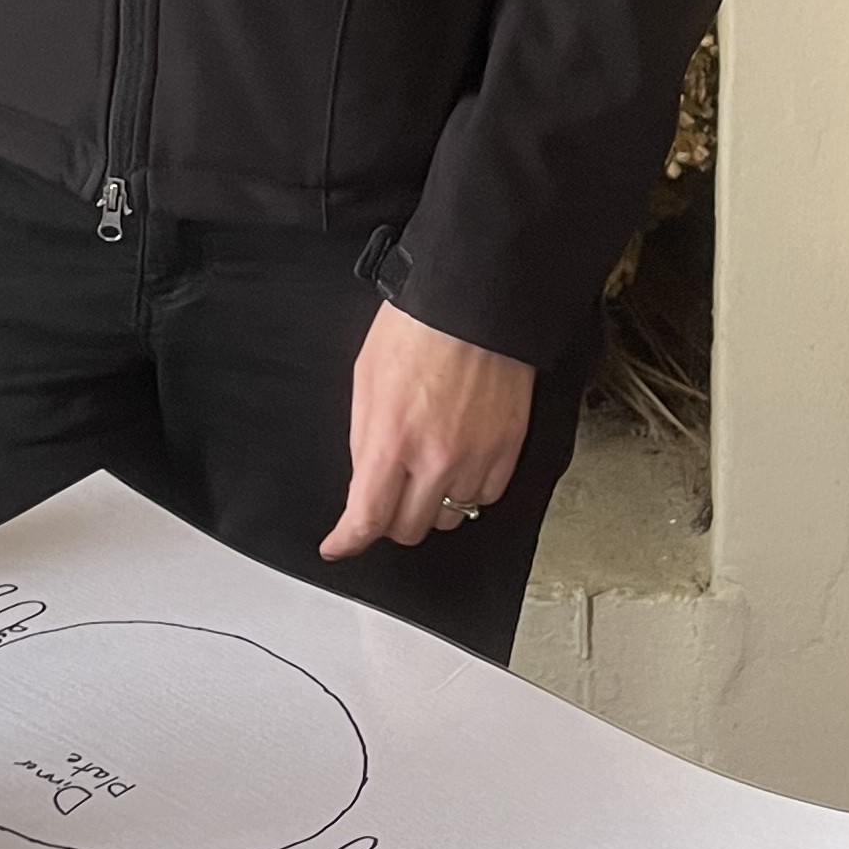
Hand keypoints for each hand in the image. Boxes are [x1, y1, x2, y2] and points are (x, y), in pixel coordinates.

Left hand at [319, 300, 532, 557]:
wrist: (472, 303)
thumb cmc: (416, 328)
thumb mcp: (365, 382)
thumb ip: (364, 441)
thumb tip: (364, 484)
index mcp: (391, 440)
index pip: (367, 517)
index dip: (348, 540)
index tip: (339, 545)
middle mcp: (436, 458)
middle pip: (408, 528)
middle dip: (390, 518)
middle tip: (386, 495)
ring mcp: (476, 458)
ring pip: (449, 519)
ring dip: (431, 505)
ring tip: (425, 468)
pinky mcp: (508, 451)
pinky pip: (485, 497)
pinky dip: (468, 490)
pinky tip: (458, 461)